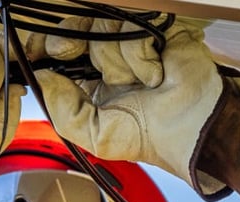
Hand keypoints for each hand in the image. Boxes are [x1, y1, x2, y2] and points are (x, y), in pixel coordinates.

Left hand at [36, 18, 239, 198]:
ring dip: (119, 64)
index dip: (50, 50)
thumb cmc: (151, 136)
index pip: (61, 51)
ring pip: (103, 28)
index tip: (44, 57)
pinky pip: (131, 28)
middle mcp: (108, 54)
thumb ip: (65, 114)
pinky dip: (140, 57)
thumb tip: (43, 79)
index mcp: (90, 78)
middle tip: (78, 63)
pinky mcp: (156, 24)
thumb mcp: (97, 138)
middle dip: (71, 43)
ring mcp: (132, 36)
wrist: (195, 128)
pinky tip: (155, 74)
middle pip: (76, 27)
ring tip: (141, 85)